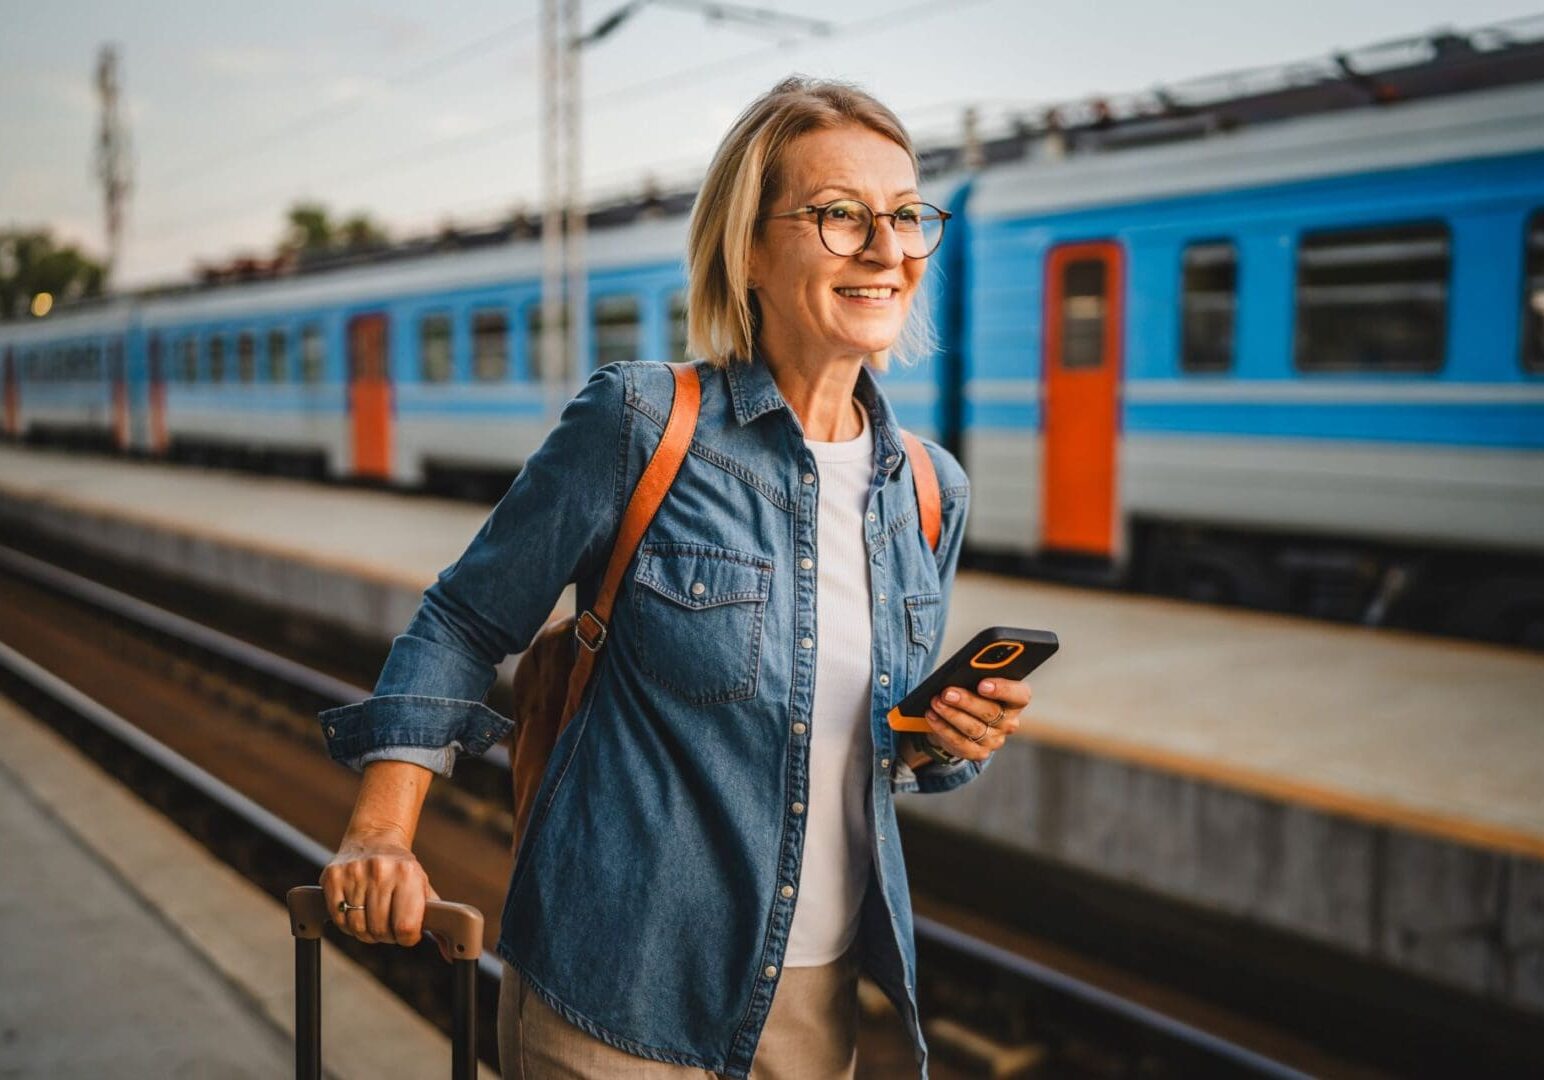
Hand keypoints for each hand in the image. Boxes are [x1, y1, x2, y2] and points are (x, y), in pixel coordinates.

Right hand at [320, 827, 452, 961]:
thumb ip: (439, 922)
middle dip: (385, 936)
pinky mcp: (333, 877)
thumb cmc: (403, 871)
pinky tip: (356, 913)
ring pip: (357, 928)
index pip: (406, 928)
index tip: (406, 933)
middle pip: (380, 931)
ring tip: (373, 919)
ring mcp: (354, 873)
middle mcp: (381, 872)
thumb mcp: (424, 889)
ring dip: (366, 932)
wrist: (374, 839)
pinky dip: (347, 924)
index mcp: (408, 874)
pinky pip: (338, 919)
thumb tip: (451, 955)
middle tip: (388, 925)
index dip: (406, 938)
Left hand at [924, 678, 1030, 761]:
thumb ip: (976, 676)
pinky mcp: (978, 753)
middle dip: (967, 701)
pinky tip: (932, 716)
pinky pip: (960, 742)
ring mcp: (995, 740)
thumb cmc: (971, 693)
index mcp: (1015, 701)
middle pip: (992, 712)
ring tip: (936, 702)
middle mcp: (1009, 723)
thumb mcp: (976, 682)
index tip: (982, 684)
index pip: (1020, 695)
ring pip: (974, 728)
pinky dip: (943, 728)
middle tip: (947, 692)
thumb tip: (959, 675)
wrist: (960, 722)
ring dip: (951, 714)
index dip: (1004, 689)